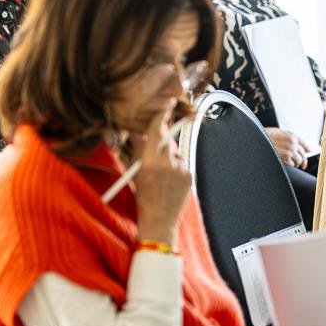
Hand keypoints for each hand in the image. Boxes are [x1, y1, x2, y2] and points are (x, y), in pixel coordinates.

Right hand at [134, 109, 192, 245]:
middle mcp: (167, 164)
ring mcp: (180, 170)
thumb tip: (139, 131)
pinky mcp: (190, 176)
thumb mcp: (135, 173)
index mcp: (149, 162)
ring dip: (169, 155)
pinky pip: (182, 163)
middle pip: (167, 139)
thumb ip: (139, 151)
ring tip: (161, 173)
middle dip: (162, 138)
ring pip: (175, 152)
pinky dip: (176, 167)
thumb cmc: (142, 196)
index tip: (167, 104)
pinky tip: (169, 180)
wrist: (159, 220)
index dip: (161, 117)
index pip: (157, 131)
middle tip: (156, 147)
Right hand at [266, 127, 313, 169]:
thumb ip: (288, 137)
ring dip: (296, 163)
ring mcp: (290, 151)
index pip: (304, 144)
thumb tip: (296, 144)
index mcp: (292, 136)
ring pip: (300, 160)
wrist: (258, 141)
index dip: (307, 149)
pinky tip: (287, 163)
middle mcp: (293, 143)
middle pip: (304, 154)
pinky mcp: (286, 158)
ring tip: (293, 163)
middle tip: (303, 164)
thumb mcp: (279, 132)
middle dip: (303, 159)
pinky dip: (290, 165)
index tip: (309, 152)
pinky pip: (293, 164)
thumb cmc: (266, 136)